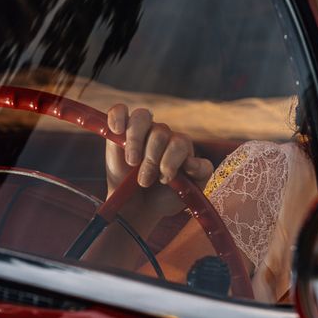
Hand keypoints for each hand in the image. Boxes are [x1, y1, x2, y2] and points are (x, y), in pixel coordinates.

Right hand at [105, 104, 212, 218]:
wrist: (139, 207)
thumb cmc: (166, 198)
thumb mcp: (189, 189)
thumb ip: (200, 172)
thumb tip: (191, 161)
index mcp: (181, 147)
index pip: (180, 142)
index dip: (171, 160)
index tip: (165, 179)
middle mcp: (163, 135)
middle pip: (160, 132)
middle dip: (152, 159)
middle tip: (144, 181)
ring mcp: (142, 131)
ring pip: (142, 117)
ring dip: (136, 141)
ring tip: (132, 162)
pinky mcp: (120, 131)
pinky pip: (120, 110)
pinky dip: (117, 117)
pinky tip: (117, 130)